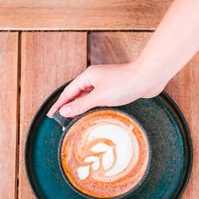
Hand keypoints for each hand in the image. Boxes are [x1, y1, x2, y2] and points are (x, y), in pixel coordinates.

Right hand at [47, 61, 166, 117]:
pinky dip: (94, 107)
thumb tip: (64, 111)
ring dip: (83, 108)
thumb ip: (81, 105)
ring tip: (76, 121)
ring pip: (89, 97)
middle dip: (70, 107)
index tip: (51, 115)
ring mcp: (106, 83)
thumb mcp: (99, 97)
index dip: (59, 105)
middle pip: (78, 94)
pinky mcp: (116, 89)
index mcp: (88, 76)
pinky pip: (100, 99)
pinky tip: (95, 114)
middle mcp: (95, 78)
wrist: (148, 78)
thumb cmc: (124, 84)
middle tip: (63, 121)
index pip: (68, 92)